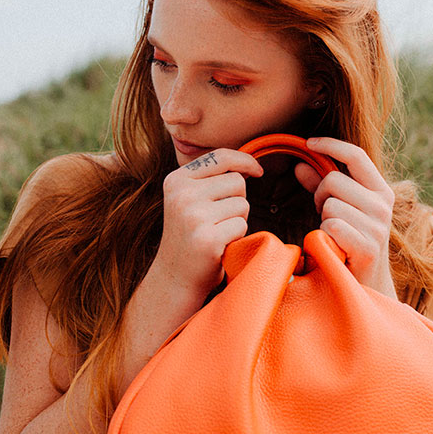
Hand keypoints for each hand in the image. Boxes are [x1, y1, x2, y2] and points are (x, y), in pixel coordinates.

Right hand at [153, 149, 262, 298]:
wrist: (174, 278)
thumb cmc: (190, 236)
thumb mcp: (188, 200)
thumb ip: (210, 179)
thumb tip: (248, 165)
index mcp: (176, 180)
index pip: (220, 156)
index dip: (245, 160)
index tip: (258, 171)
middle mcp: (182, 194)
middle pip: (237, 181)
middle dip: (238, 200)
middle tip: (219, 220)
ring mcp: (193, 216)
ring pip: (242, 204)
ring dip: (238, 219)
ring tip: (218, 233)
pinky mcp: (208, 238)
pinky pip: (242, 225)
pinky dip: (238, 236)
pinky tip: (220, 246)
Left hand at [294, 137, 395, 297]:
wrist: (367, 286)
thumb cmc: (349, 243)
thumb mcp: (339, 210)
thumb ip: (321, 186)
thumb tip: (300, 165)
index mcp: (381, 190)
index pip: (356, 155)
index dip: (330, 145)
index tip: (308, 143)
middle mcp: (383, 205)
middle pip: (333, 180)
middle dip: (319, 196)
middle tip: (324, 215)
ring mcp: (378, 226)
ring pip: (329, 204)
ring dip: (322, 220)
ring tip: (332, 234)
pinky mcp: (368, 247)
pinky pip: (331, 226)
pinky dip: (324, 236)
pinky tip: (333, 247)